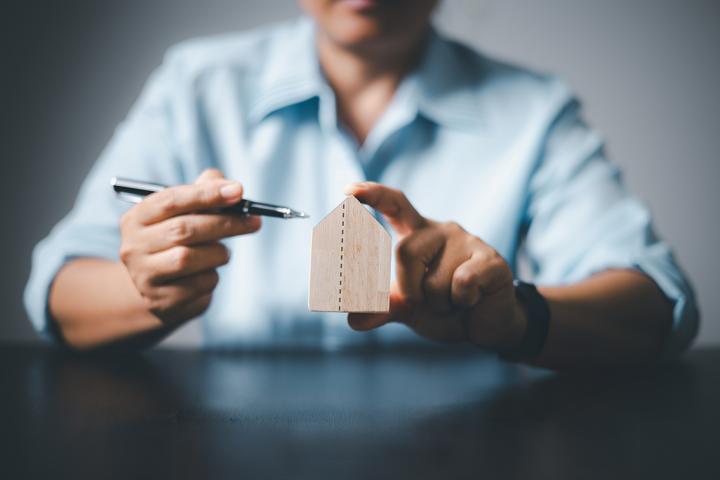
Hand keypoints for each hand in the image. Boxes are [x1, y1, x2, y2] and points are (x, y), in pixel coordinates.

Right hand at [119, 169, 260, 324]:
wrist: (159, 287)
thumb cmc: (176, 241)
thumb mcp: (184, 213)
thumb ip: (204, 192)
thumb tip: (231, 187)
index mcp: (136, 218)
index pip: (170, 200)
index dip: (206, 194)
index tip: (238, 191)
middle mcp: (133, 247)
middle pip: (182, 230)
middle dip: (224, 223)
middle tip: (253, 221)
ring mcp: (144, 277)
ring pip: (189, 259)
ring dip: (218, 253)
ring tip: (222, 252)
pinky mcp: (161, 301)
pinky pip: (198, 284)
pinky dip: (213, 275)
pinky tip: (209, 272)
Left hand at [344, 182, 525, 350]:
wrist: (486, 325)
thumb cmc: (444, 307)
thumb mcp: (409, 307)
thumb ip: (383, 308)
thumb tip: (353, 320)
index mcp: (417, 235)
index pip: (395, 204)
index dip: (372, 195)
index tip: (348, 191)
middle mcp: (441, 230)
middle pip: (404, 251)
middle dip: (410, 288)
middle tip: (429, 300)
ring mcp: (468, 241)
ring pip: (433, 278)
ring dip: (439, 303)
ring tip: (455, 301)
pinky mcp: (491, 259)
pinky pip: (462, 283)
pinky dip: (463, 302)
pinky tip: (473, 299)